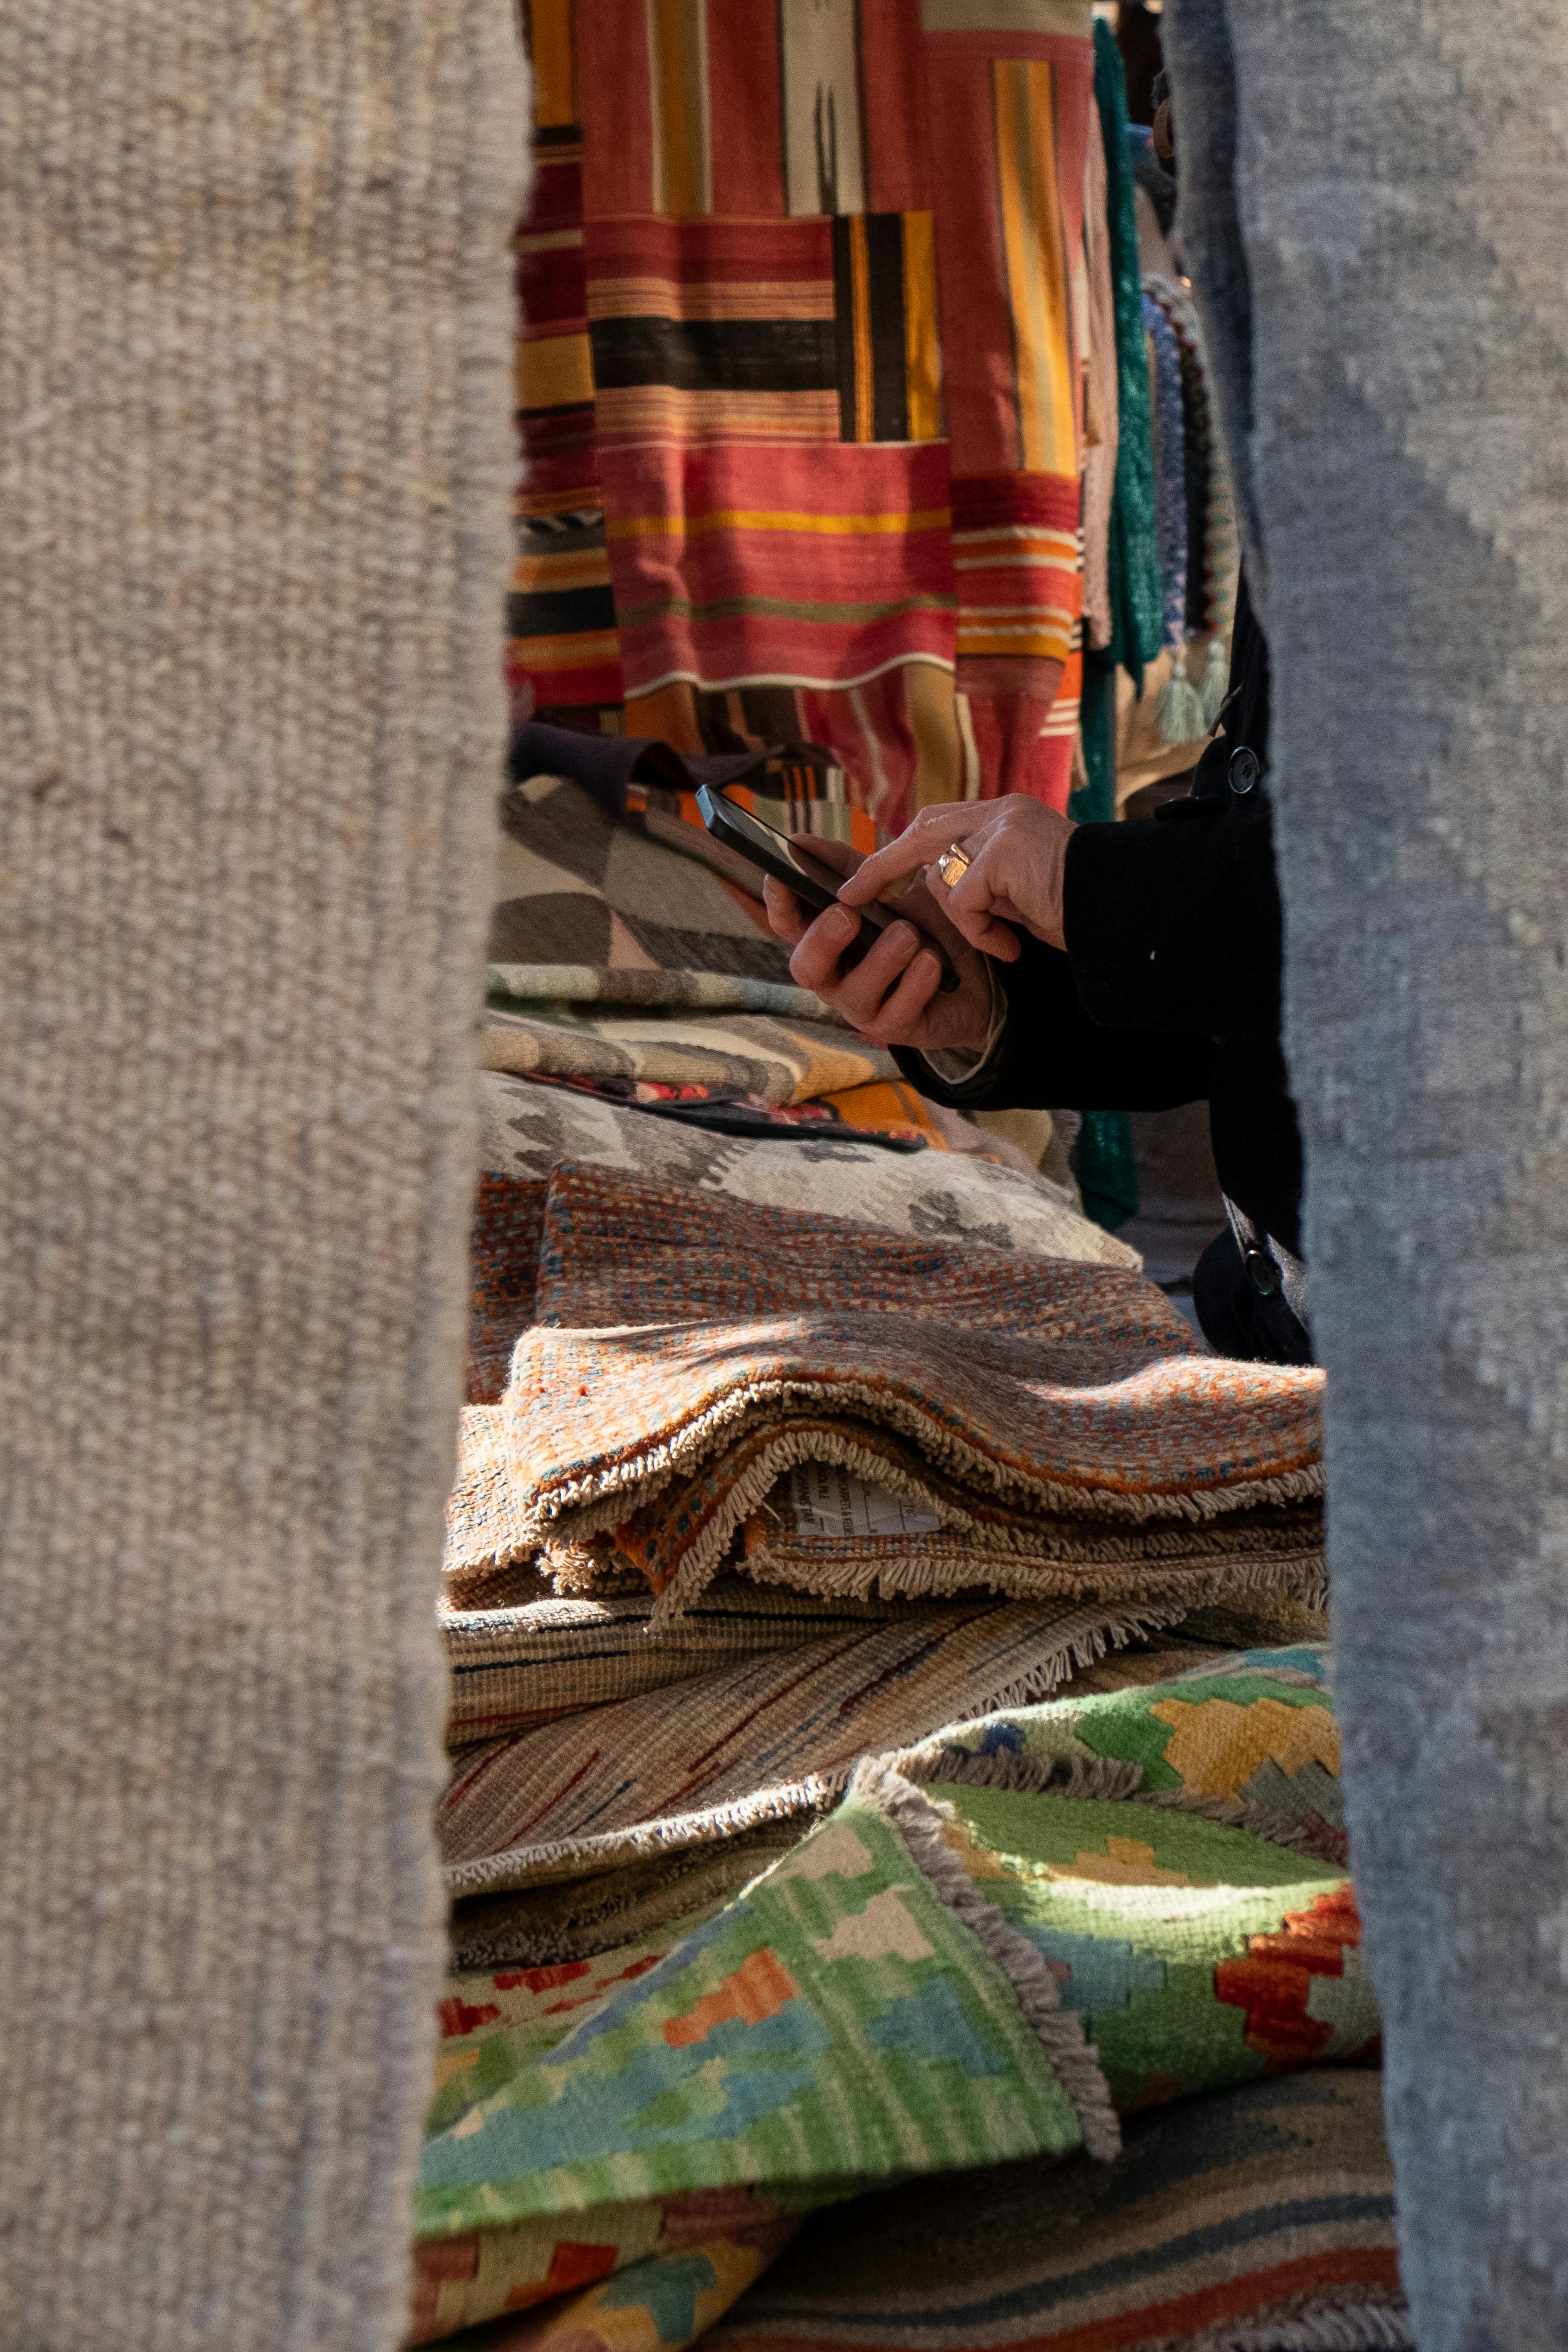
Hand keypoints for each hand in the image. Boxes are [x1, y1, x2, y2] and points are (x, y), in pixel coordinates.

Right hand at [762, 835, 991, 1053]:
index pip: (788, 925)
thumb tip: (800, 843)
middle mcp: (837, 976)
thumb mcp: (890, 889)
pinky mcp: (898, 1028)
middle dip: (822, 940)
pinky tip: (931, 961)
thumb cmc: (925, 926)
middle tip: (847, 914)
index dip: (778, 904)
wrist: (978, 969)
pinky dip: (915, 984)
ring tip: (908, 934)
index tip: (780, 877)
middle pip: (806, 967)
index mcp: (827, 939)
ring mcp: (865, 1006)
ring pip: (855, 992)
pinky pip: (898, 1011)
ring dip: (880, 960)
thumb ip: (848, 867)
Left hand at [838, 795, 1075, 960]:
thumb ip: (982, 879)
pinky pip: (963, 902)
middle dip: (880, 868)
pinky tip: (1011, 944)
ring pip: (941, 879)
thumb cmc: (1078, 908)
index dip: (900, 850)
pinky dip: (981, 932)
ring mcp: (1001, 827)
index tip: (864, 877)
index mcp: (1005, 815)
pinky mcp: (1002, 851)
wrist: (1123, 908)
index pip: (936, 822)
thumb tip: (931, 883)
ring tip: (1006, 940)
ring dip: (966, 921)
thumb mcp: (1019, 891)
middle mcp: (1001, 812)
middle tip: (849, 895)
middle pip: (921, 834)